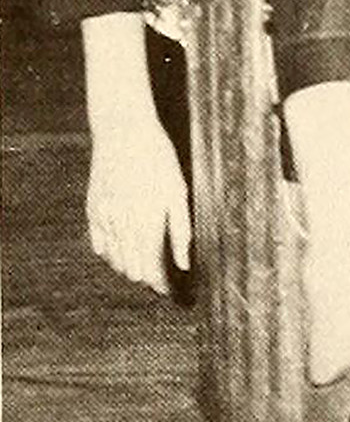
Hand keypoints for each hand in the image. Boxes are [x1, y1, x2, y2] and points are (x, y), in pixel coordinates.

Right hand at [86, 112, 191, 294]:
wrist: (123, 131)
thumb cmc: (157, 159)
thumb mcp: (177, 191)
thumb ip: (180, 231)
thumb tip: (183, 265)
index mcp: (146, 224)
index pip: (151, 270)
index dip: (160, 285)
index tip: (168, 290)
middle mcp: (122, 226)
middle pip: (132, 270)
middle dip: (146, 276)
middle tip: (159, 274)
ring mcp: (104, 219)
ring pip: (114, 260)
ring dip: (129, 266)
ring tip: (143, 261)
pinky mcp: (93, 209)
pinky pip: (99, 243)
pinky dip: (110, 252)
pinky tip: (122, 247)